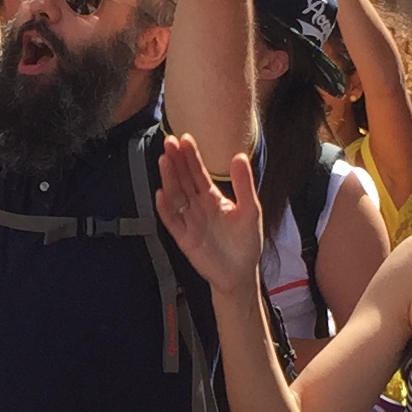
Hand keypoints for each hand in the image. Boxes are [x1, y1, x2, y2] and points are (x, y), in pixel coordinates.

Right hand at [151, 134, 267, 292]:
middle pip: (183, 180)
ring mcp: (189, 221)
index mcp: (212, 197)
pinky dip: (165, 209)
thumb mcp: (251, 210)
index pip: (198, 172)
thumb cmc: (246, 242)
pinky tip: (161, 194)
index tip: (185, 138)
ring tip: (163, 160)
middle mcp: (197, 206)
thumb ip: (244, 185)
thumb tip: (239, 156)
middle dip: (176, 161)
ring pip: (175, 196)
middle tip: (169, 141)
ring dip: (169, 179)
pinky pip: (172, 221)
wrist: (240, 273)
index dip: (191, 156)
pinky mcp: (184, 238)